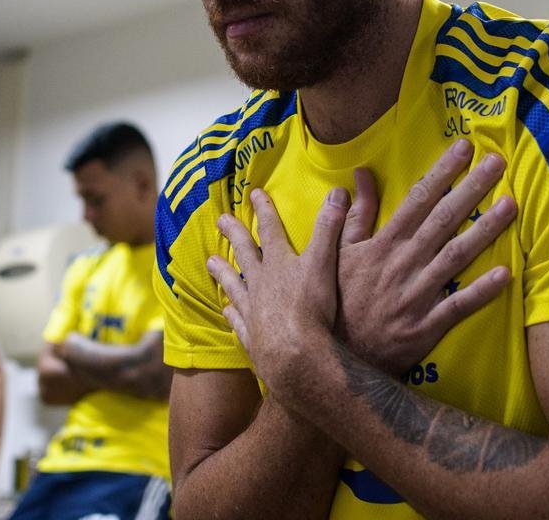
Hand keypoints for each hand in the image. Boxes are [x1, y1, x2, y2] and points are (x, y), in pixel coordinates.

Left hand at [208, 186, 349, 391]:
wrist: (294, 356)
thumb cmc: (312, 309)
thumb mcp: (324, 264)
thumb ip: (329, 228)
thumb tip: (337, 191)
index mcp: (279, 264)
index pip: (270, 229)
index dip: (264, 210)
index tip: (253, 192)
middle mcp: (260, 283)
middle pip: (244, 253)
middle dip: (234, 234)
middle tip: (220, 219)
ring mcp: (252, 310)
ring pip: (233, 285)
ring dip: (223, 272)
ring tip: (210, 261)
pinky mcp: (251, 336)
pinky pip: (238, 321)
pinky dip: (231, 314)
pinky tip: (226, 311)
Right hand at [335, 139, 513, 373]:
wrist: (332, 356)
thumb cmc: (334, 301)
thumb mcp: (334, 253)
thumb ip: (352, 215)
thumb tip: (360, 176)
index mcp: (384, 243)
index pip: (418, 199)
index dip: (442, 172)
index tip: (464, 148)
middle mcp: (404, 263)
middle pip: (443, 219)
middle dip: (472, 188)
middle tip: (498, 162)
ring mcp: (417, 294)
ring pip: (456, 256)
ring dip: (485, 230)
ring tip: (512, 204)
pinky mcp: (426, 326)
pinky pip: (458, 306)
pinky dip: (481, 291)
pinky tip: (506, 273)